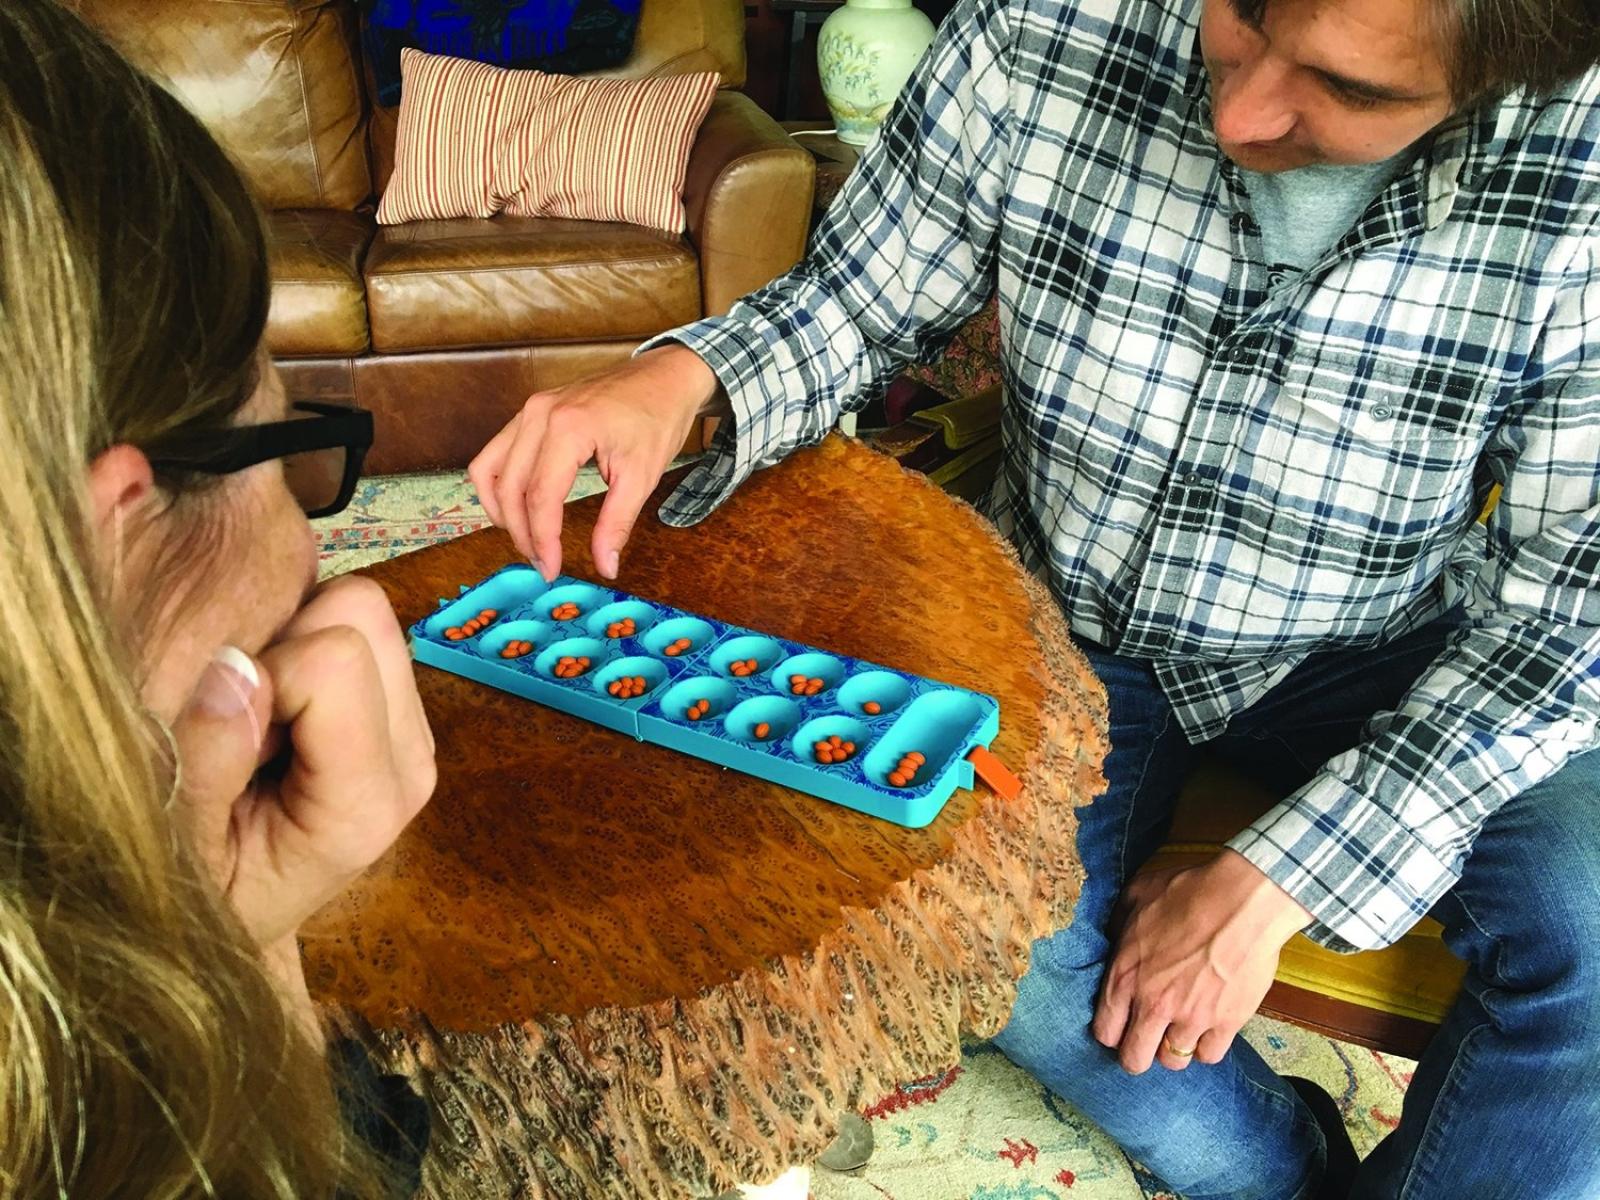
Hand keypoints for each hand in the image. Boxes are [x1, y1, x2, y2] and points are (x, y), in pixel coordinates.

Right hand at [169, 575, 436, 951]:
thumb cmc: (203, 892)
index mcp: (369, 800)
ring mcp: (411, 726)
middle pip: (363, 614)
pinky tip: (274, 714)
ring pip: (360, 607)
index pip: (335, 660)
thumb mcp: (180, 851)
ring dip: (291, 644)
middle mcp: (411, 756)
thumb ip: (208, 762)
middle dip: (284, 645)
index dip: (261, 675)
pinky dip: (298, 646)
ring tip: (256, 723)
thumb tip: (234, 668)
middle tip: (244, 723)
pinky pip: (350, 623)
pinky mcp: (396, 704)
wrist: (241, 913)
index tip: (227, 740)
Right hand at [468, 345, 720, 580]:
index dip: (542, 540)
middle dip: (522, 533)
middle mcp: (540, 414)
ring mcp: (531, 408)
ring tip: (527, 540)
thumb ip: (617, 523)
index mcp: (569, 428)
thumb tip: (606, 566)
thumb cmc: (657, 419)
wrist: (664, 377)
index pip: (540, 497)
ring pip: (490, 470)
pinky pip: (496, 452)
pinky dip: (498, 484)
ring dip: (502, 511)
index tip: (551, 569)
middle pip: (511, 488)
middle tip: (542, 563)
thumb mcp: (642, 476)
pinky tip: (516, 508)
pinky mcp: (531, 410)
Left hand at [1092, 850, 1311, 1073]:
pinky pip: (1209, 1055)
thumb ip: (1119, 922)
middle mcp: (1153, 1004)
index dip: (1111, 1032)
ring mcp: (1191, 1017)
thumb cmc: (1189, 891)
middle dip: (1136, 1054)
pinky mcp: (1226, 1022)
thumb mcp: (1137, 894)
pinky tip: (1206, 1029)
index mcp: (1125, 976)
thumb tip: (1114, 935)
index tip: (1120, 1026)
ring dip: (1173, 1049)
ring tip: (1178, 1032)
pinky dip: (1206, 1047)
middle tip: (1145, 1041)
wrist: (1242, 899)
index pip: (1105, 1031)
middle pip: (1134, 1059)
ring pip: (1173, 1061)